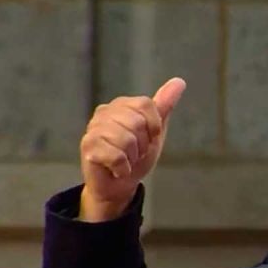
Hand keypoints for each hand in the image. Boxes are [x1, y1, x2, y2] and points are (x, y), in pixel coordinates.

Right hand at [78, 77, 186, 220]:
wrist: (120, 185)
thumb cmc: (136, 157)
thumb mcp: (155, 132)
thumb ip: (163, 107)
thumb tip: (179, 81)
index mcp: (122, 105)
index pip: (146, 104)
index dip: (153, 127)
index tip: (148, 139)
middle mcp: (105, 112)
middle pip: (137, 122)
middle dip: (142, 145)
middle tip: (134, 153)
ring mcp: (93, 128)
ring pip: (127, 140)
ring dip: (132, 157)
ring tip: (125, 160)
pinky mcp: (88, 146)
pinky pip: (116, 156)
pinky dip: (122, 168)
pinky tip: (116, 169)